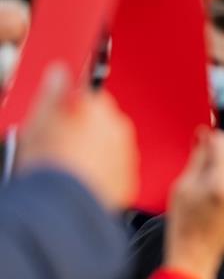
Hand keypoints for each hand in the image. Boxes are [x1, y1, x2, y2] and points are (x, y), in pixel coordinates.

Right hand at [17, 63, 138, 210]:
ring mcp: (127, 155)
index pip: (88, 95)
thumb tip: (61, 73)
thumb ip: (54, 90)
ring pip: (111, 148)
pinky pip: (116, 172)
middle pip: (102, 122)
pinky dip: (103, 175)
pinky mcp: (129, 181)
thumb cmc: (52, 163)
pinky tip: (84, 181)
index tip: (60, 118)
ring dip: (96, 153)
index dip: (70, 108)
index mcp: (98, 107)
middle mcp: (118, 128)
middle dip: (86, 131)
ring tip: (72, 167)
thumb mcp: (38, 119)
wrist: (66, 205)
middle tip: (62, 146)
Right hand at [164, 127, 223, 278]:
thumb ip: (198, 158)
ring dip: (215, 176)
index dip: (214, 138)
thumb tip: (205, 135)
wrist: (195, 256)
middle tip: (194, 177)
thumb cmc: (183, 224)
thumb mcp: (182, 187)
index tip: (203, 140)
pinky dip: (221, 189)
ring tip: (200, 198)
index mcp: (220, 183)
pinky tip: (209, 206)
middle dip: (211, 161)